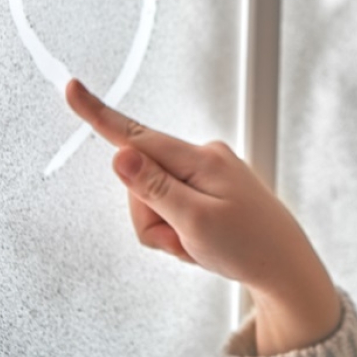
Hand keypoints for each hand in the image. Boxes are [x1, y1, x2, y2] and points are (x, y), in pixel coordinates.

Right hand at [65, 79, 341, 354]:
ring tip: (197, 246)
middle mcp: (202, 157)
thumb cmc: (248, 247)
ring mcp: (205, 172)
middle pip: (140, 184)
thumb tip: (119, 155)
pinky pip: (171, 208)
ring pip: (152, 201)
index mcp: (201, 159)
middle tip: (183, 243)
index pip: (136, 136)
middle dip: (151, 220)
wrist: (285, 269)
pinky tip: (202, 244)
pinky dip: (178, 232)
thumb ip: (154, 189)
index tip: (71, 87)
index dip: (98, 115)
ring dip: (166, 231)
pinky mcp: (206, 187)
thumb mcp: (195, 223)